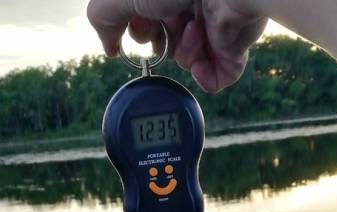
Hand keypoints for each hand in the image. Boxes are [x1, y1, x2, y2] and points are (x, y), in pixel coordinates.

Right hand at [86, 0, 267, 91]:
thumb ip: (104, 18)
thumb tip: (108, 48)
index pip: (147, 25)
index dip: (140, 32)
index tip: (142, 28)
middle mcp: (189, 7)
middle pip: (165, 45)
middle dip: (162, 43)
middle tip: (168, 27)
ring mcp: (212, 28)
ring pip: (187, 61)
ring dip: (185, 52)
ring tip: (194, 30)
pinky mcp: (232, 48)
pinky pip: (216, 79)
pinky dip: (206, 78)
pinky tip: (202, 64)